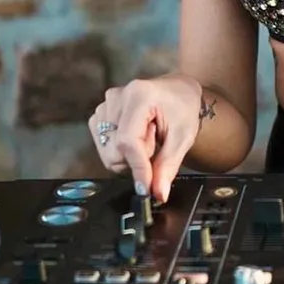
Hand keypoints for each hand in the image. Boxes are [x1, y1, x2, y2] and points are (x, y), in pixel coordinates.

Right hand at [89, 73, 202, 201]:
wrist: (177, 90)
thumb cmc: (183, 108)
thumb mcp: (183, 135)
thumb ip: (169, 164)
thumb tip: (158, 193)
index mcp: (139, 95)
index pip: (128, 141)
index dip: (137, 168)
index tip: (146, 188)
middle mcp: (116, 97)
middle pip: (114, 151)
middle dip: (137, 158)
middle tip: (155, 143)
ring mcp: (105, 104)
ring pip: (107, 152)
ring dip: (129, 155)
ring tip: (147, 137)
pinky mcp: (100, 113)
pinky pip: (104, 146)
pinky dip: (120, 150)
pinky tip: (136, 136)